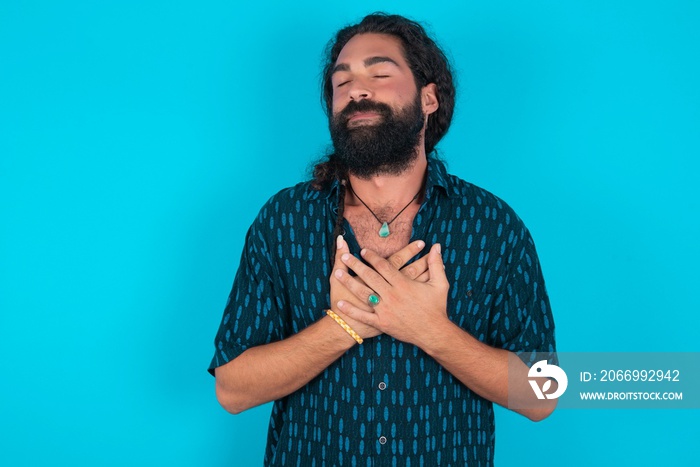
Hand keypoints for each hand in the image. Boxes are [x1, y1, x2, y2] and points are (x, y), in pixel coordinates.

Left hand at [334, 244, 449, 347]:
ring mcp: (385, 310)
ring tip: (337, 273)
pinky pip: (363, 316)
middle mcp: (392, 295)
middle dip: (356, 265)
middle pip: (370, 276)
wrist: (434, 333)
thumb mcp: (440, 284)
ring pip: (363, 293)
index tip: (363, 251)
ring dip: (349, 282)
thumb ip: (436, 264)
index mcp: (403, 284)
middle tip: (345, 256)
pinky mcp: (382, 323)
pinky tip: (339, 303)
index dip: (372, 257)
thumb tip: (437, 246)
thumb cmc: (437, 308)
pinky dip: (351, 310)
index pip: (384, 266)